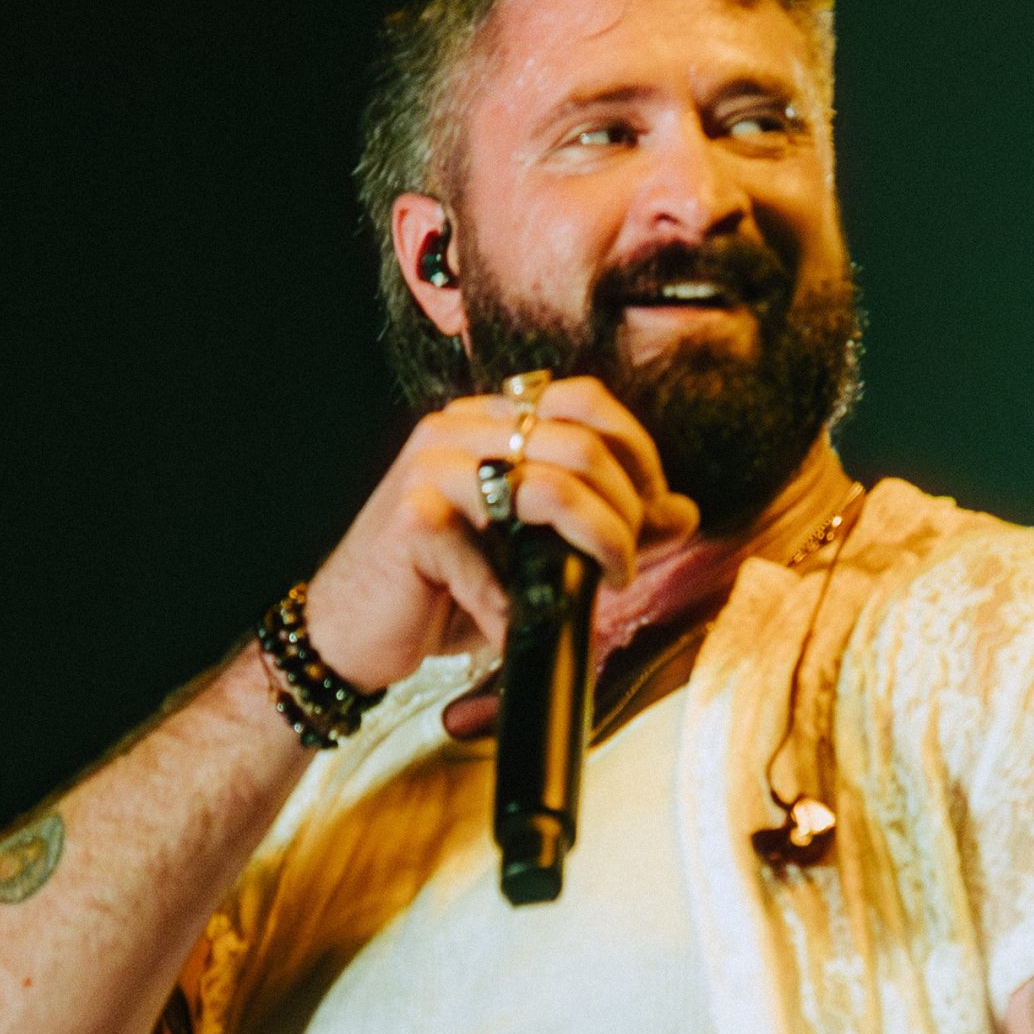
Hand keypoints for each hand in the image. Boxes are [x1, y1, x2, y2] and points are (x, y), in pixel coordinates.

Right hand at [301, 378, 698, 690]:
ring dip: (596, 545)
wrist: (349, 633)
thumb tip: (684, 512)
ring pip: (550, 488)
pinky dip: (516, 606)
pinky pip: (496, 560)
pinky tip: (513, 629)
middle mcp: (460, 426)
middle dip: (625, 512)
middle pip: (580, 443)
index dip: (637, 451)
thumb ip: (605, 527)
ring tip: (602, 587)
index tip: (655, 511)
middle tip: (626, 566)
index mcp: (489, 419)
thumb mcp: (533, 557)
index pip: (585, 400)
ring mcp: (432, 464)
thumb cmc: (441, 592)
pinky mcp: (413, 516)